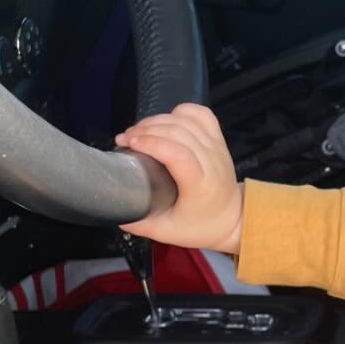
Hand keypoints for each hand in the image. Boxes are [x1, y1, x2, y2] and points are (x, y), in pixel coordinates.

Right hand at [113, 102, 242, 252]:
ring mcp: (217, 147)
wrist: (232, 218)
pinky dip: (181, 111)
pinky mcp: (218, 139)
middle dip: (147, 129)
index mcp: (200, 185)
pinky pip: (202, 114)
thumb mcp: (165, 232)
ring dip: (158, 120)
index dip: (152, 143)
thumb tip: (111, 209)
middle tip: (125, 138)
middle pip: (179, 132)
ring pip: (187, 120)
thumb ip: (138, 222)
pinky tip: (164, 120)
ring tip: (137, 131)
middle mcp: (211, 161)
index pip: (179, 154)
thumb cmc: (198, 225)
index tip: (129, 143)